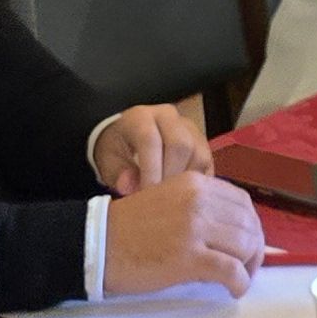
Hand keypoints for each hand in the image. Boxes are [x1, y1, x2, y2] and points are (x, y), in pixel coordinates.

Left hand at [91, 103, 211, 193]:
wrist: (129, 137)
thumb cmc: (118, 149)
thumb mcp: (108, 160)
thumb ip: (117, 173)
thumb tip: (129, 188)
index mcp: (140, 117)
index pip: (150, 140)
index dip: (150, 171)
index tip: (145, 195)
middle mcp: (168, 116)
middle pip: (180, 144)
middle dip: (170, 177)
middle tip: (161, 201)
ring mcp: (189, 127)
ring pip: (198, 154)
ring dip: (186, 182)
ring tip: (172, 200)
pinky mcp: (202, 142)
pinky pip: (208, 163)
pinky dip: (198, 183)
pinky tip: (185, 196)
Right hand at [103, 172, 263, 297]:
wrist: (98, 244)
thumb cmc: (129, 227)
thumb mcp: (168, 199)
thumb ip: (199, 207)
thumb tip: (230, 231)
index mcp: (194, 183)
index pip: (241, 202)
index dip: (251, 225)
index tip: (246, 243)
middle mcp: (198, 200)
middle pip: (248, 224)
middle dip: (254, 248)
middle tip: (247, 265)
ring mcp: (195, 228)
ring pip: (245, 246)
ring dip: (249, 266)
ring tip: (239, 278)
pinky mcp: (190, 257)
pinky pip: (231, 271)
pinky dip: (240, 283)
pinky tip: (234, 290)